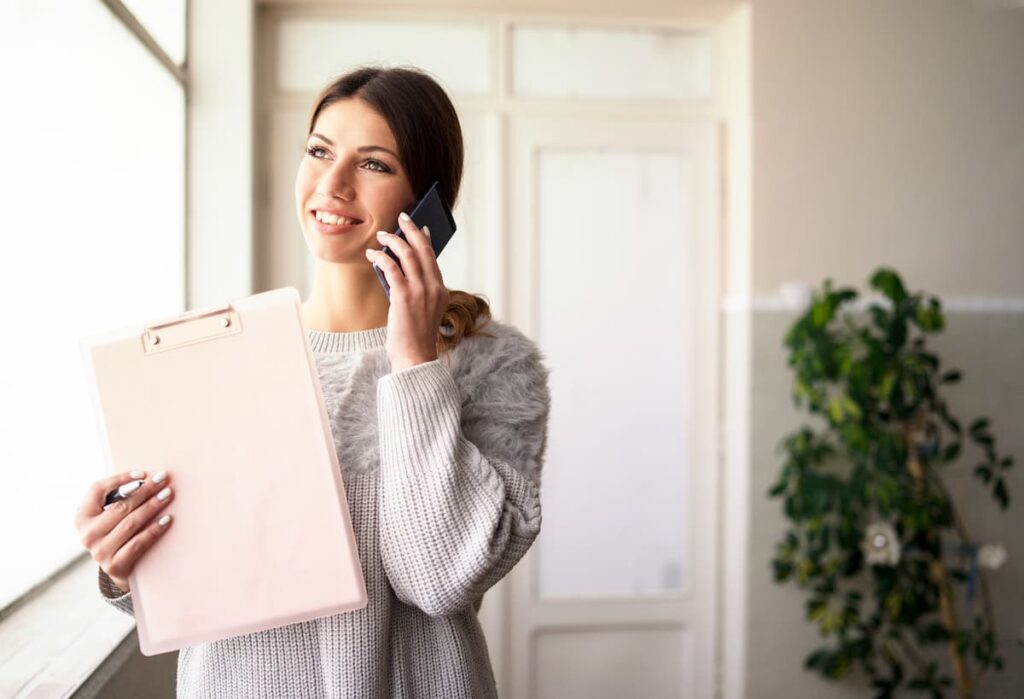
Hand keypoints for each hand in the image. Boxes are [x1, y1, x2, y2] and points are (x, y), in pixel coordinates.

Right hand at [74, 470, 174, 592]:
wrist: (119, 570)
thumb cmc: (118, 534)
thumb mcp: (109, 518)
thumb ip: (118, 500)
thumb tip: (146, 478)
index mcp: (82, 517)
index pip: (96, 490)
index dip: (119, 479)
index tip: (143, 473)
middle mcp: (88, 534)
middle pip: (120, 506)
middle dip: (145, 491)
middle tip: (163, 479)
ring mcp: (100, 551)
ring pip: (130, 523)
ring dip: (152, 507)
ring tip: (167, 495)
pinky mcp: (114, 565)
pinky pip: (138, 543)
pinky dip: (154, 530)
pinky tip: (166, 520)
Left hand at [366, 212, 449, 371]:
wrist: (415, 357)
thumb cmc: (416, 336)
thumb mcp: (424, 310)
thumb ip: (419, 290)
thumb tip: (400, 269)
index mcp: (441, 290)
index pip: (433, 258)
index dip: (424, 240)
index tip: (418, 227)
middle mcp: (433, 287)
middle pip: (423, 249)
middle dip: (411, 230)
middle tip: (402, 217)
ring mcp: (420, 291)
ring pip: (408, 254)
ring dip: (393, 241)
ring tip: (382, 235)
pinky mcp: (404, 297)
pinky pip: (392, 268)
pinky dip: (381, 258)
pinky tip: (372, 255)